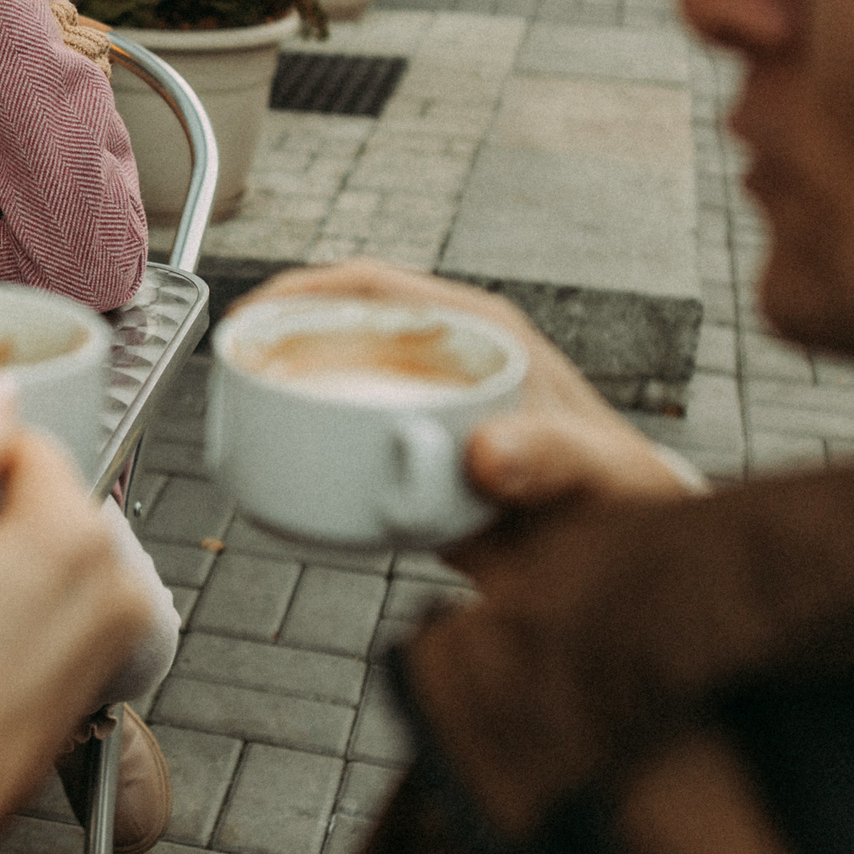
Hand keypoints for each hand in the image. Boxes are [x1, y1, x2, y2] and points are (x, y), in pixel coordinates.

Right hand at [243, 261, 695, 577]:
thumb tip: (485, 455)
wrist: (626, 567)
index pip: (375, 285)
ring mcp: (423, 412)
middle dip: (276, 340)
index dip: (304, 290)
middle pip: (339, 328)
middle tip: (226, 372)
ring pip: (334, 382)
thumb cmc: (622, 501)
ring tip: (235, 419)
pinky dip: (304, 453)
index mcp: (479, 333)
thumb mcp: (591, 471)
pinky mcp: (412, 464)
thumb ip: (548, 457)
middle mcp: (444, 362)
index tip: (251, 313)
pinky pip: (342, 445)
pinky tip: (277, 475)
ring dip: (284, 394)